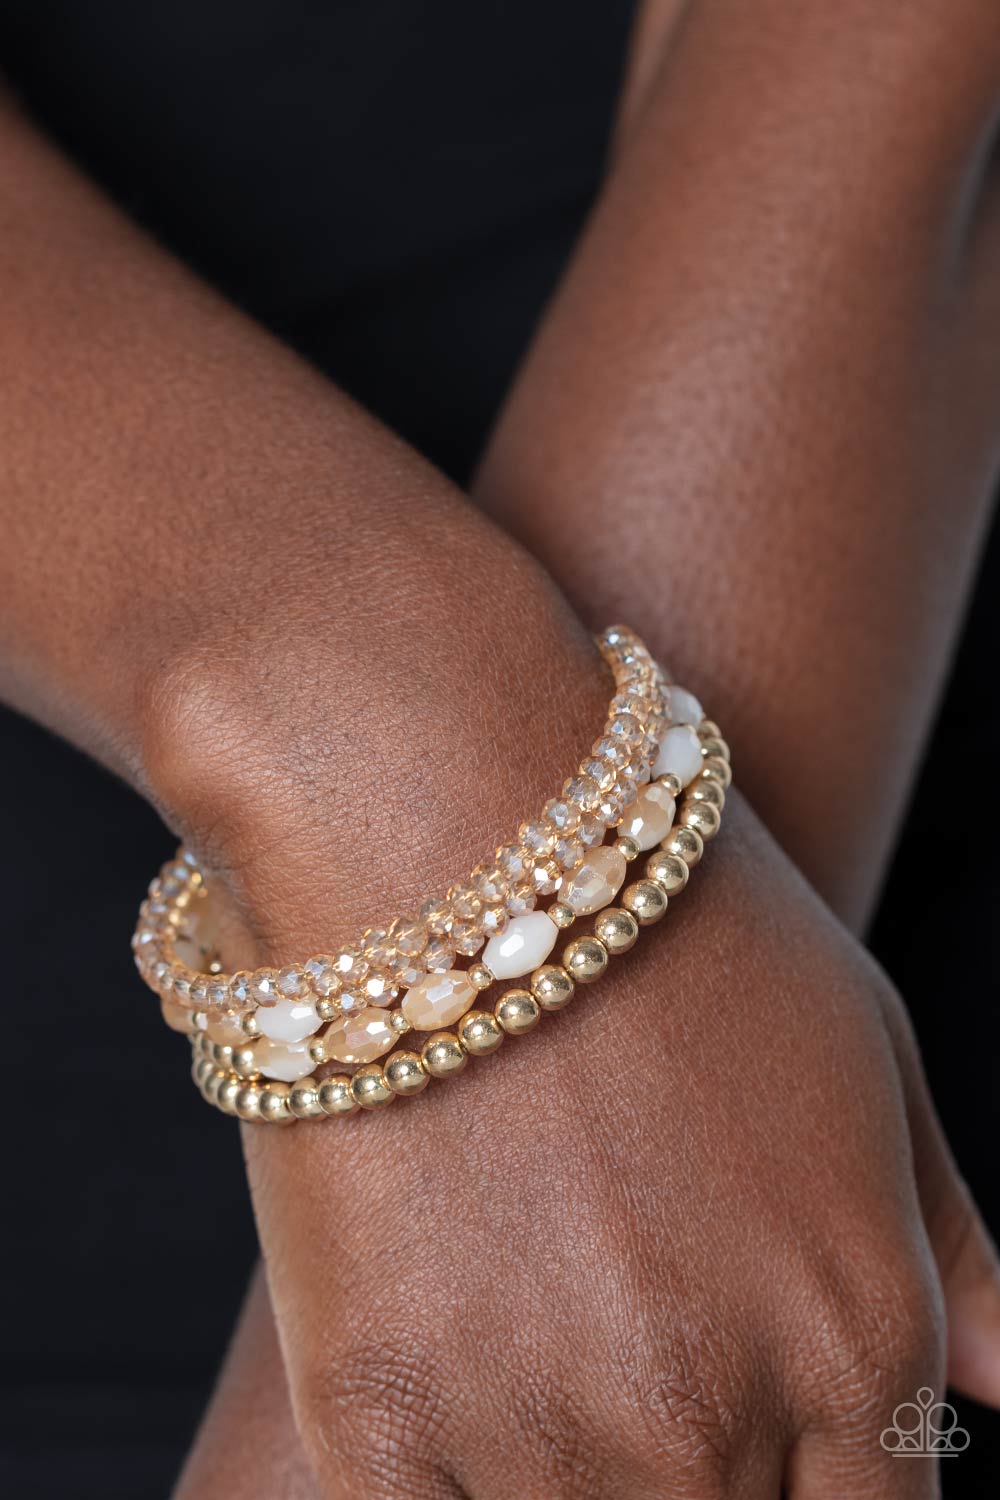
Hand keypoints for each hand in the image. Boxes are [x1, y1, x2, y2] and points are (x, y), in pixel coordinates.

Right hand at [161, 629, 998, 1495]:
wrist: (454, 823)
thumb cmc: (669, 919)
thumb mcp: (867, 1053)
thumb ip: (948, 1249)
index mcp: (854, 1334)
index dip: (819, 1497)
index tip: (757, 1445)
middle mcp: (708, 1411)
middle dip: (698, 1482)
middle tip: (628, 1344)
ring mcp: (535, 1425)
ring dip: (566, 1477)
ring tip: (537, 1332)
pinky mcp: (374, 1408)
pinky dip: (442, 1487)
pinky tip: (445, 1379)